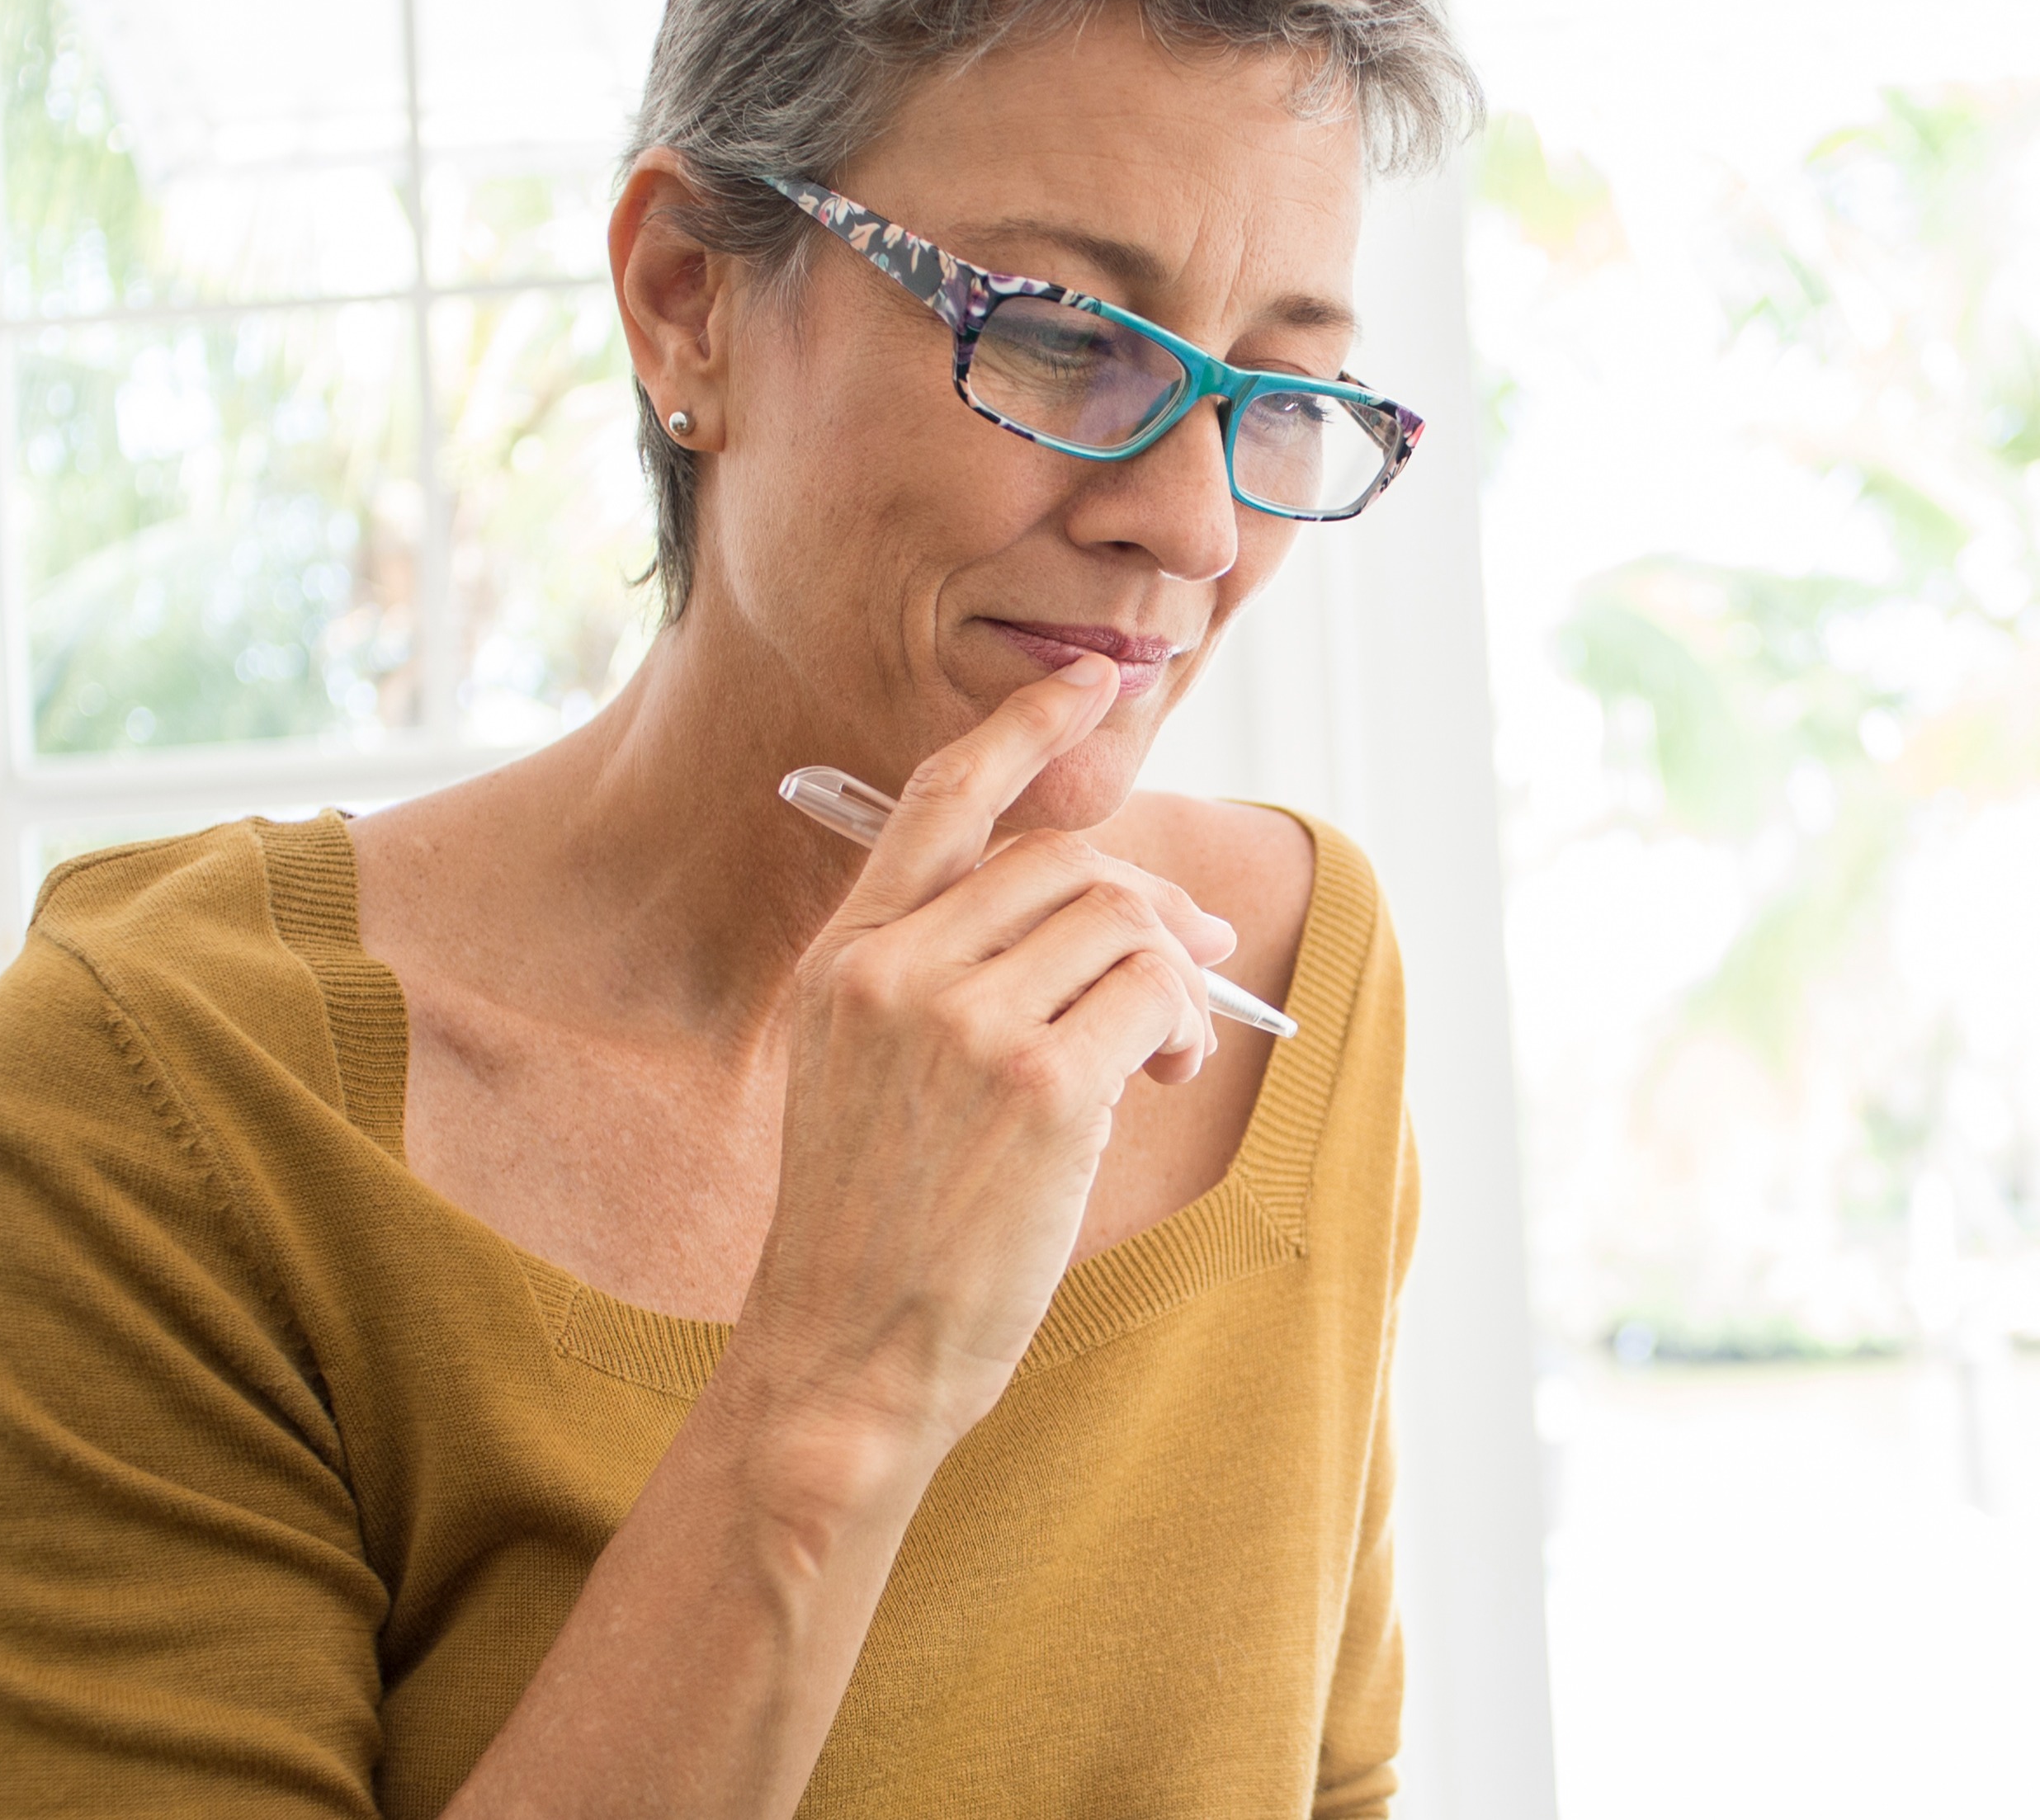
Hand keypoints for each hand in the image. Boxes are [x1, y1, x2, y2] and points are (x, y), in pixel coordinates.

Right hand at [729, 656, 1238, 1445]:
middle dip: (1150, 903)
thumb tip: (1128, 915)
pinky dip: (1183, 1025)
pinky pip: (1154, 996)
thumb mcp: (870, 1077)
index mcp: (843, 962)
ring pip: (1122, 923)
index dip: (1022, 730)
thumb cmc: (875, 1234)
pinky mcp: (1040, 1085)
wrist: (845, 1355)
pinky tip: (1163, 1077)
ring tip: (1163, 1053)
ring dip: (1173, 977)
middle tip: (1196, 963)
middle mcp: (894, 974)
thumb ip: (954, 982)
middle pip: (1064, 863)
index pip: (936, 802)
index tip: (1090, 683)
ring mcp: (963, 1024)